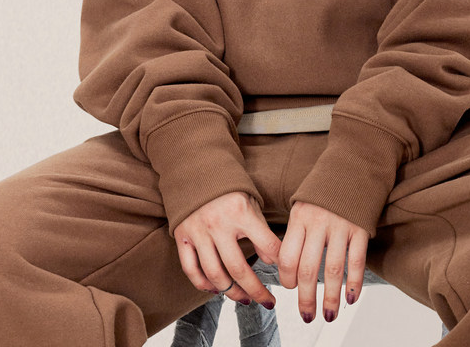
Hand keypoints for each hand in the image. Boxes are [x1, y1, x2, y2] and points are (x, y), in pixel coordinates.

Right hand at [174, 192, 281, 307]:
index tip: (286, 275)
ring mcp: (198, 231)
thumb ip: (260, 229)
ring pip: (215, 274)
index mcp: (240, 211)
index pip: (266, 244)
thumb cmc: (228, 188)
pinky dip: (203, 284)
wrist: (196, 169)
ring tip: (245, 299)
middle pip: (238, 268)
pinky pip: (191, 269)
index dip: (280, 262)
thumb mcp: (250, 201)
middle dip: (256, 290)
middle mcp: (219, 223)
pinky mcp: (182, 236)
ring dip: (232, 292)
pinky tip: (216, 290)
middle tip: (268, 302)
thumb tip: (271, 261)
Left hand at [278, 201, 368, 323]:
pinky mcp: (361, 228)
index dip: (286, 279)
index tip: (289, 289)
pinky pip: (357, 260)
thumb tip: (287, 266)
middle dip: (306, 299)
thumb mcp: (302, 204)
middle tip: (306, 316)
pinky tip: (351, 298)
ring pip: (333, 270)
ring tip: (328, 316)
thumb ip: (296, 232)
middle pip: (307, 269)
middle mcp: (318, 222)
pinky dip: (354, 282)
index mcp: (299, 217)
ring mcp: (341, 225)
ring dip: (330, 298)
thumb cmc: (325, 190)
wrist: (354, 163)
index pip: (287, 257)